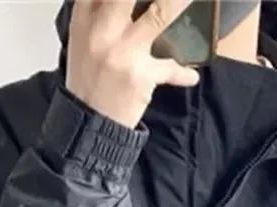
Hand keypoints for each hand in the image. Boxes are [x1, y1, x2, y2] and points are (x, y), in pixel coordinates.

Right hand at [66, 0, 198, 128]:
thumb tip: (122, 3)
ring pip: (159, 14)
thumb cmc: (89, 80)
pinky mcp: (139, 75)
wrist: (87, 124)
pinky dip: (182, 73)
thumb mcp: (83, 41)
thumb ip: (99, 13)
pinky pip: (169, 69)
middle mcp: (101, 29)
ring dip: (179, 3)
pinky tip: (192, 76)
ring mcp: (122, 51)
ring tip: (192, 0)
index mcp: (85, 17)